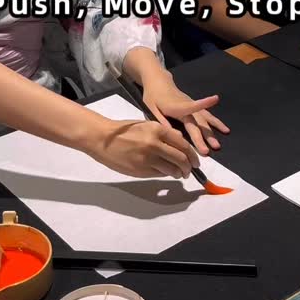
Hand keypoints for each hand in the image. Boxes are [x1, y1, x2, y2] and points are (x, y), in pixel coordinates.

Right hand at [85, 116, 199, 178]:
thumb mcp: (147, 125)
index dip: (193, 155)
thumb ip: (165, 133)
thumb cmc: (125, 130)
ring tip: (180, 174)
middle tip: (190, 170)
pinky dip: (166, 175)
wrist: (103, 139)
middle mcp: (155, 144)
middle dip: (189, 167)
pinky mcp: (141, 170)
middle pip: (181, 159)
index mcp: (158, 130)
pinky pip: (160, 174)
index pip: (183, 144)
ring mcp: (148, 158)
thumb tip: (181, 140)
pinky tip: (165, 172)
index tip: (195, 161)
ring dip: (179, 173)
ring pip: (172, 169)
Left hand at [141, 72, 229, 156]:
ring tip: (218, 144)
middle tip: (209, 150)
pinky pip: (207, 115)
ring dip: (212, 132)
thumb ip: (160, 120)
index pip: (189, 107)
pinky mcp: (194, 106)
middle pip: (197, 122)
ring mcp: (192, 106)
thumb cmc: (153, 96)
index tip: (214, 104)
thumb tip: (172, 134)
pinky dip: (216, 122)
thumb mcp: (150, 107)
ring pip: (204, 119)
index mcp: (175, 106)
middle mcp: (187, 105)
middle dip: (203, 137)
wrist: (158, 81)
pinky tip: (225, 130)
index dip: (201, 105)